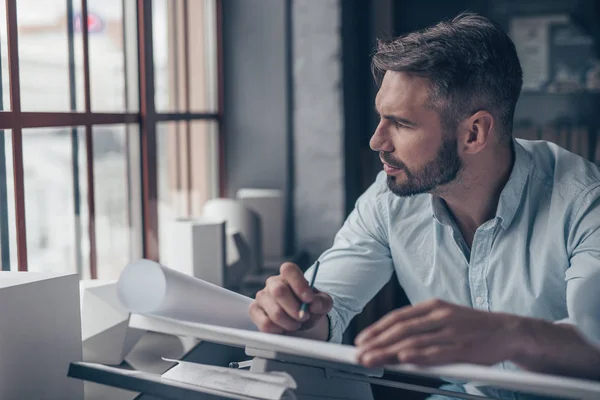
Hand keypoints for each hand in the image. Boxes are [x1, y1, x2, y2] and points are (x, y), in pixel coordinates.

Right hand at [249, 262, 332, 334]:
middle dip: (295, 309)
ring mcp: (262, 296)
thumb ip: (322, 302)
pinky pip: (265, 324)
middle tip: (304, 317)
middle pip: (279, 291)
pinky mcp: (254, 310)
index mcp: (288, 275)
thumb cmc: (309, 307)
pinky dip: (279, 330)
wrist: (300, 320)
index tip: (309, 299)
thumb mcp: (322, 303)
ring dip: (290, 323)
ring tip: (296, 324)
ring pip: (275, 312)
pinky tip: (284, 328)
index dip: (299, 284)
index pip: (288, 269)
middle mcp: (273, 283)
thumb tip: (313, 304)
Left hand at [355, 299, 521, 367]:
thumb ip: (422, 326)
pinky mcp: (464, 348)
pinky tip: (402, 359)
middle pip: (401, 329)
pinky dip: (417, 356)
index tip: (361, 339)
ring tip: (372, 359)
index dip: (377, 329)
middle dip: (377, 342)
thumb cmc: (473, 327)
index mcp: (433, 306)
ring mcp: (452, 332)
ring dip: (389, 352)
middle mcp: (440, 316)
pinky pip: (436, 352)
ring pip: (414, 341)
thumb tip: (395, 340)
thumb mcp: (446, 317)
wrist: (508, 331)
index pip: (398, 317)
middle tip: (360, 353)